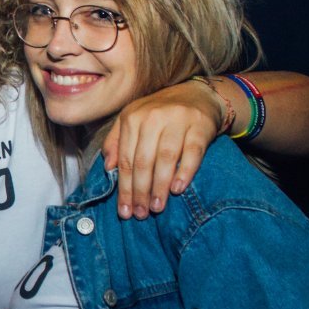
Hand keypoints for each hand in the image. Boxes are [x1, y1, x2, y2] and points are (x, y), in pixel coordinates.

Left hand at [103, 81, 215, 219]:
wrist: (196, 94)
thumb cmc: (159, 114)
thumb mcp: (132, 121)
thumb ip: (116, 142)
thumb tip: (108, 167)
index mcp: (132, 118)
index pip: (125, 160)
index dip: (124, 188)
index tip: (124, 211)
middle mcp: (153, 117)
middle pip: (143, 161)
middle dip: (140, 191)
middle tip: (141, 214)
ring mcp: (178, 119)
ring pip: (165, 158)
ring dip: (159, 186)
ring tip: (157, 207)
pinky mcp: (200, 125)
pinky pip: (192, 152)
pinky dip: (184, 172)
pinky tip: (177, 189)